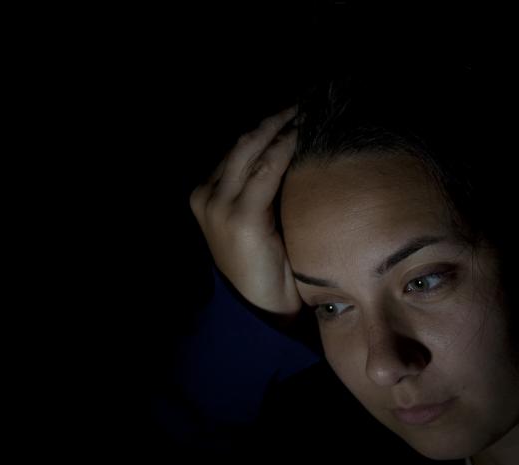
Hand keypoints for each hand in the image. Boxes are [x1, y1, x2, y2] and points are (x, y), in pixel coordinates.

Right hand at [189, 106, 301, 318]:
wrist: (259, 312)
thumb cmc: (268, 269)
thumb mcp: (260, 225)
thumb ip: (264, 193)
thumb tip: (296, 159)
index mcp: (208, 195)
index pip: (240, 148)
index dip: (269, 125)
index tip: (298, 108)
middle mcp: (207, 195)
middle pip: (245, 140)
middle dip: (278, 116)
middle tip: (311, 98)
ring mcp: (220, 205)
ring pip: (254, 148)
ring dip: (284, 124)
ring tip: (311, 108)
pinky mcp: (241, 217)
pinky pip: (267, 169)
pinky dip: (287, 146)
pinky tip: (305, 133)